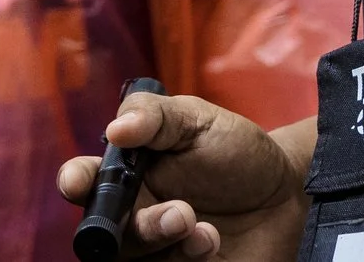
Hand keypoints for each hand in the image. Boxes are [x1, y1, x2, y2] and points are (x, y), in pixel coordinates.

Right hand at [56, 94, 312, 261]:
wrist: (288, 196)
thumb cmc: (237, 153)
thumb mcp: (198, 120)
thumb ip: (156, 116)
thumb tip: (116, 129)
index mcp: (128, 175)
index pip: (85, 182)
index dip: (75, 181)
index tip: (79, 181)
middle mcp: (133, 217)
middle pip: (100, 235)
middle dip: (130, 226)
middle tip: (178, 211)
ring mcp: (155, 252)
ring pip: (129, 261)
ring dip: (162, 241)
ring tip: (200, 223)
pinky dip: (186, 260)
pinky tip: (212, 239)